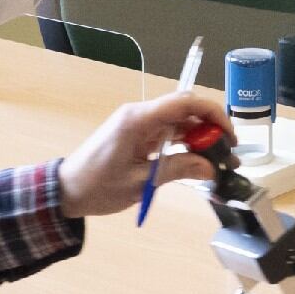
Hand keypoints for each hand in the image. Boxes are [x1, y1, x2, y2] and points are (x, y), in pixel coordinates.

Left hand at [58, 92, 233, 217]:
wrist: (65, 191)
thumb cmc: (97, 186)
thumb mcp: (140, 183)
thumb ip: (177, 170)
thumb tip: (210, 169)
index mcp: (138, 119)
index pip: (184, 103)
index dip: (212, 113)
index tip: (229, 134)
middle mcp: (140, 115)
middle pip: (184, 109)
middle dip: (210, 127)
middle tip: (227, 152)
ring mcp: (138, 124)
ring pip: (178, 121)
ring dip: (199, 136)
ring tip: (217, 159)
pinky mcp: (137, 134)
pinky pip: (167, 131)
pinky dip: (184, 142)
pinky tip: (197, 159)